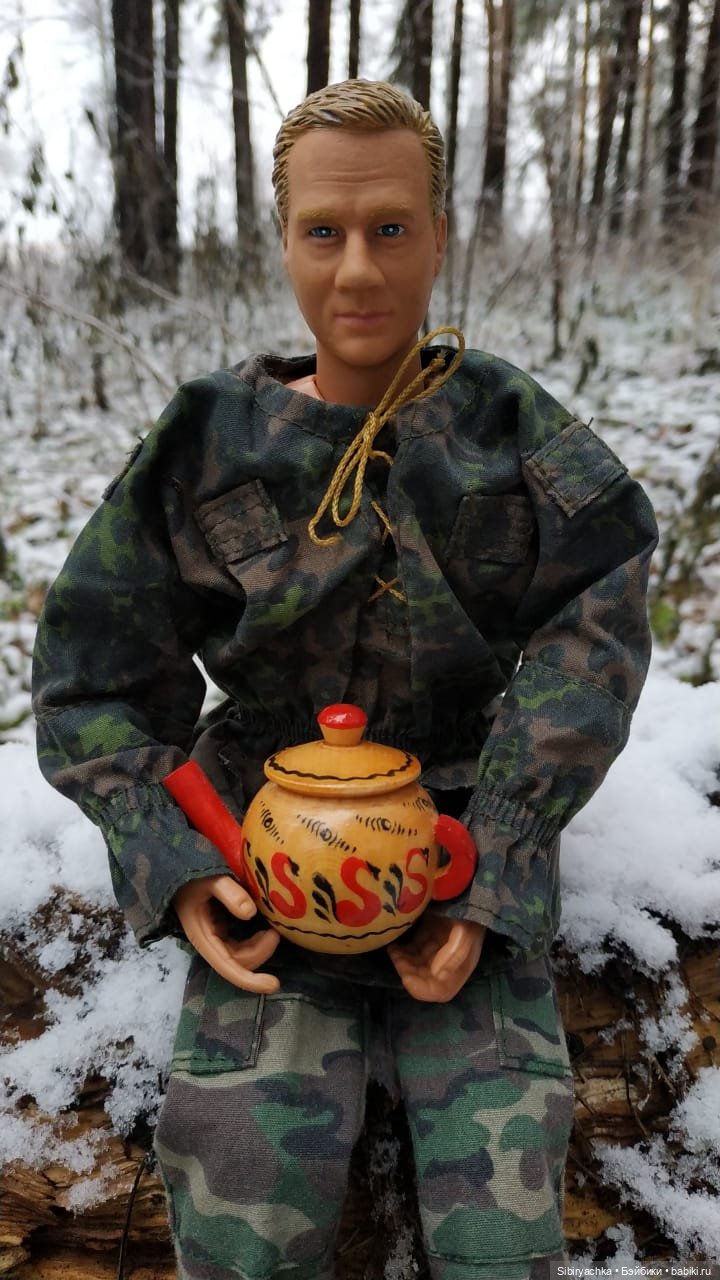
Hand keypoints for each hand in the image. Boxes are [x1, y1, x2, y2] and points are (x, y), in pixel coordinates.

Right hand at [173, 875, 280, 993]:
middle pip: (240, 963)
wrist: (180, 878)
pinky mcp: (222, 934)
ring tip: (272, 930)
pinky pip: (242, 947)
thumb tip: (250, 913)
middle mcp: (210, 944)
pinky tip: (265, 930)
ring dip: (261, 948)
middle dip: (261, 953)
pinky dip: (257, 943)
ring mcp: (217, 941)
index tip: (274, 984)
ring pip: (243, 957)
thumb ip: (229, 892)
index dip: (250, 980)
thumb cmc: (193, 879)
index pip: (228, 967)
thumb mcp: (210, 880)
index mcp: (203, 937)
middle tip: (275, 931)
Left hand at [388, 913, 484, 1002]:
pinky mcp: (431, 931)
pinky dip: (402, 949)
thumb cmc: (467, 909)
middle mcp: (449, 958)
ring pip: (417, 964)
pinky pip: (414, 948)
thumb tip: (438, 976)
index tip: (406, 977)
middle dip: (408, 972)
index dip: (423, 989)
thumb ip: (455, 954)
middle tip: (396, 957)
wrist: (466, 883)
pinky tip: (394, 943)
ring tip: (393, 948)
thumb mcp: (466, 931)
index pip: (441, 991)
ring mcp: (439, 945)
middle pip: (425, 978)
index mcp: (461, 964)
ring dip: (403, 961)